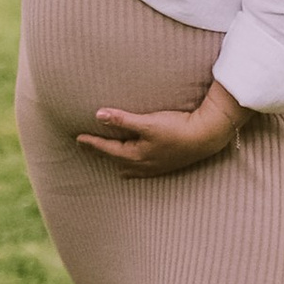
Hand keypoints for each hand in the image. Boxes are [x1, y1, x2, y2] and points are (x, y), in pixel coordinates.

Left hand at [78, 82, 244, 175]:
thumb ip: (122, 120)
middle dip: (99, 152)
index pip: (107, 149)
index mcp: (136, 156)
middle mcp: (143, 165)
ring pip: (127, 165)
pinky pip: (139, 167)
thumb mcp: (147, 122)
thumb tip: (98, 115)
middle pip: (115, 159)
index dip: (92, 143)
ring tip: (106, 154)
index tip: (77, 138)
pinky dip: (129, 163)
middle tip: (85, 146)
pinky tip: (132, 162)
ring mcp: (154, 167)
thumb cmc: (176, 129)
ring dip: (114, 158)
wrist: (205, 137)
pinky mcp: (164, 164)